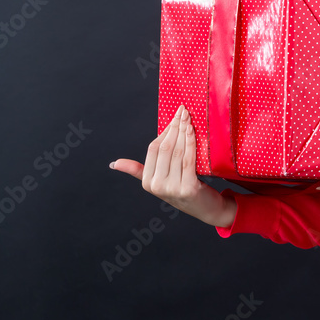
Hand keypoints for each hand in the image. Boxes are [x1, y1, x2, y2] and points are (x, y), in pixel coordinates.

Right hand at [110, 105, 236, 227]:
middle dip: (175, 127)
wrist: (206, 209)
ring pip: (177, 152)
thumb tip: (114, 164)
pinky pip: (188, 159)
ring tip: (188, 117)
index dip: (164, 131)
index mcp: (147, 182)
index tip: (174, 116)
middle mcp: (157, 185)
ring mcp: (172, 188)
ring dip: (183, 131)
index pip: (153, 149)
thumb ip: (138, 171)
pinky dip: (191, 142)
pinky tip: (193, 130)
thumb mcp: (159, 181)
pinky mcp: (188, 188)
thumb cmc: (183, 190)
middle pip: (165, 148)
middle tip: (183, 110)